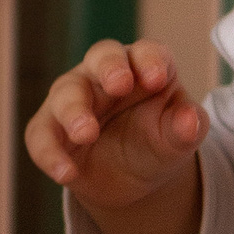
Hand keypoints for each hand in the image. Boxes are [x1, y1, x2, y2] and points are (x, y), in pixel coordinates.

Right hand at [24, 36, 205, 233]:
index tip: (157, 78)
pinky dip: (51, 153)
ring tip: (87, 134)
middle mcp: (105, 76)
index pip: (146, 52)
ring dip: (74, 111)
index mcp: (143, 68)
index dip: (150, 60)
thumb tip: (190, 121)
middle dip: (109, 68)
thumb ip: (186, 128)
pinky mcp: (51, 130)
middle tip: (119, 84)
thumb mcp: (178, 140)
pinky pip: (42, 135)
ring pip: (66, 93)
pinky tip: (66, 173)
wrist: (135, 182)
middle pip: (102, 57)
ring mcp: (74, 99)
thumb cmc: (158, 144)